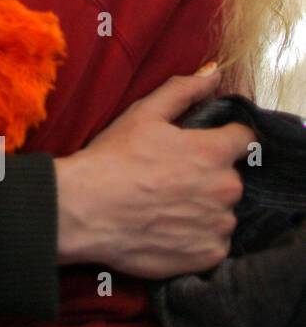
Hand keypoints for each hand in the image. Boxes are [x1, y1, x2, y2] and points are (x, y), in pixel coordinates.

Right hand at [54, 67, 250, 277]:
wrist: (83, 210)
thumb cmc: (111, 159)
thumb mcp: (143, 115)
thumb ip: (183, 91)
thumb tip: (214, 73)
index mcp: (213, 152)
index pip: (243, 137)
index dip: (220, 138)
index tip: (196, 145)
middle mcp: (225, 188)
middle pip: (229, 177)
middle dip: (206, 175)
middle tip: (168, 177)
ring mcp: (218, 224)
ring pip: (221, 211)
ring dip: (202, 207)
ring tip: (163, 205)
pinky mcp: (208, 254)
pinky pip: (213, 241)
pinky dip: (196, 236)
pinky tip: (165, 227)